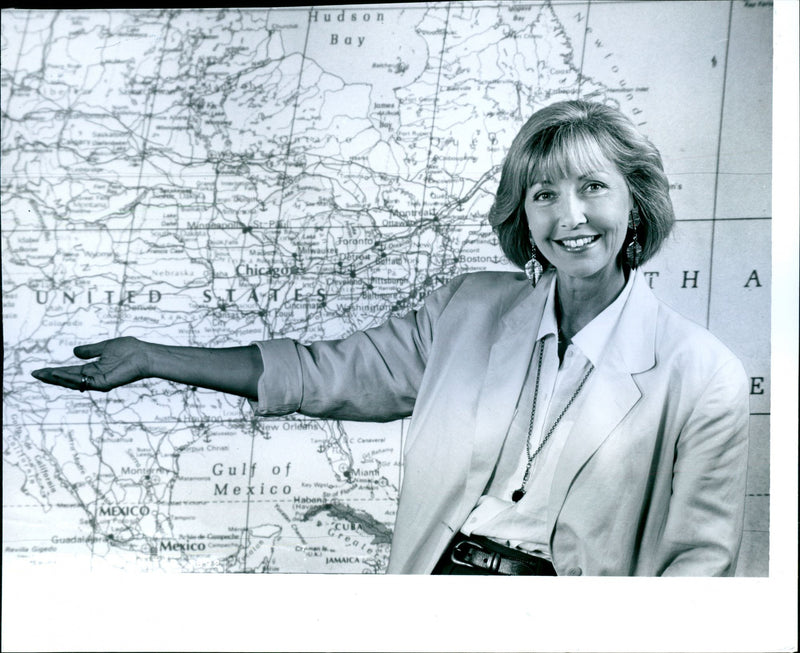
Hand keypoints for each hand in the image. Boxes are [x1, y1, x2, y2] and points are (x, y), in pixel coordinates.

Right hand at [31, 337, 149, 392]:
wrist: (145, 354)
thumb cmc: (130, 350)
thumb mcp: (105, 347)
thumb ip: (90, 351)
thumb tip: (74, 352)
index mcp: (94, 370)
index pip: (70, 372)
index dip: (55, 371)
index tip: (39, 370)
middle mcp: (94, 378)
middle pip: (68, 379)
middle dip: (51, 377)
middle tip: (35, 374)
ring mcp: (98, 382)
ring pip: (73, 382)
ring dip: (57, 378)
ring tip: (43, 374)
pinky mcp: (103, 384)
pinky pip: (83, 381)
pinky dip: (69, 377)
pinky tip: (58, 372)